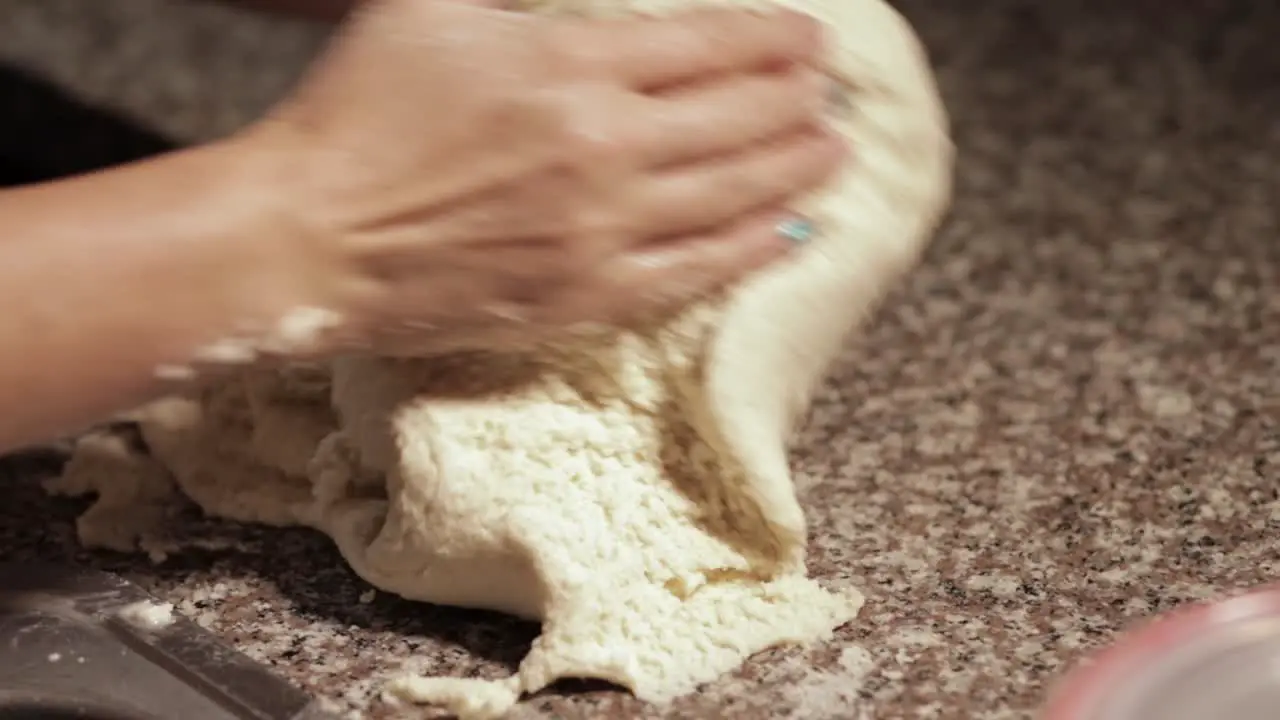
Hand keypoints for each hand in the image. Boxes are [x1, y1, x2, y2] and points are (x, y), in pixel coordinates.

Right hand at [245, 0, 845, 354]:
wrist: (311, 240)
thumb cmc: (355, 116)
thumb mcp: (428, 5)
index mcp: (569, 66)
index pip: (707, 45)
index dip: (769, 40)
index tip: (807, 39)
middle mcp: (604, 149)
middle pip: (738, 118)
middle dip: (798, 100)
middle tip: (830, 93)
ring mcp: (601, 230)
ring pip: (732, 196)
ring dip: (794, 170)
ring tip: (833, 153)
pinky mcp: (586, 297)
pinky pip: (693, 273)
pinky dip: (750, 251)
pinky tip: (787, 235)